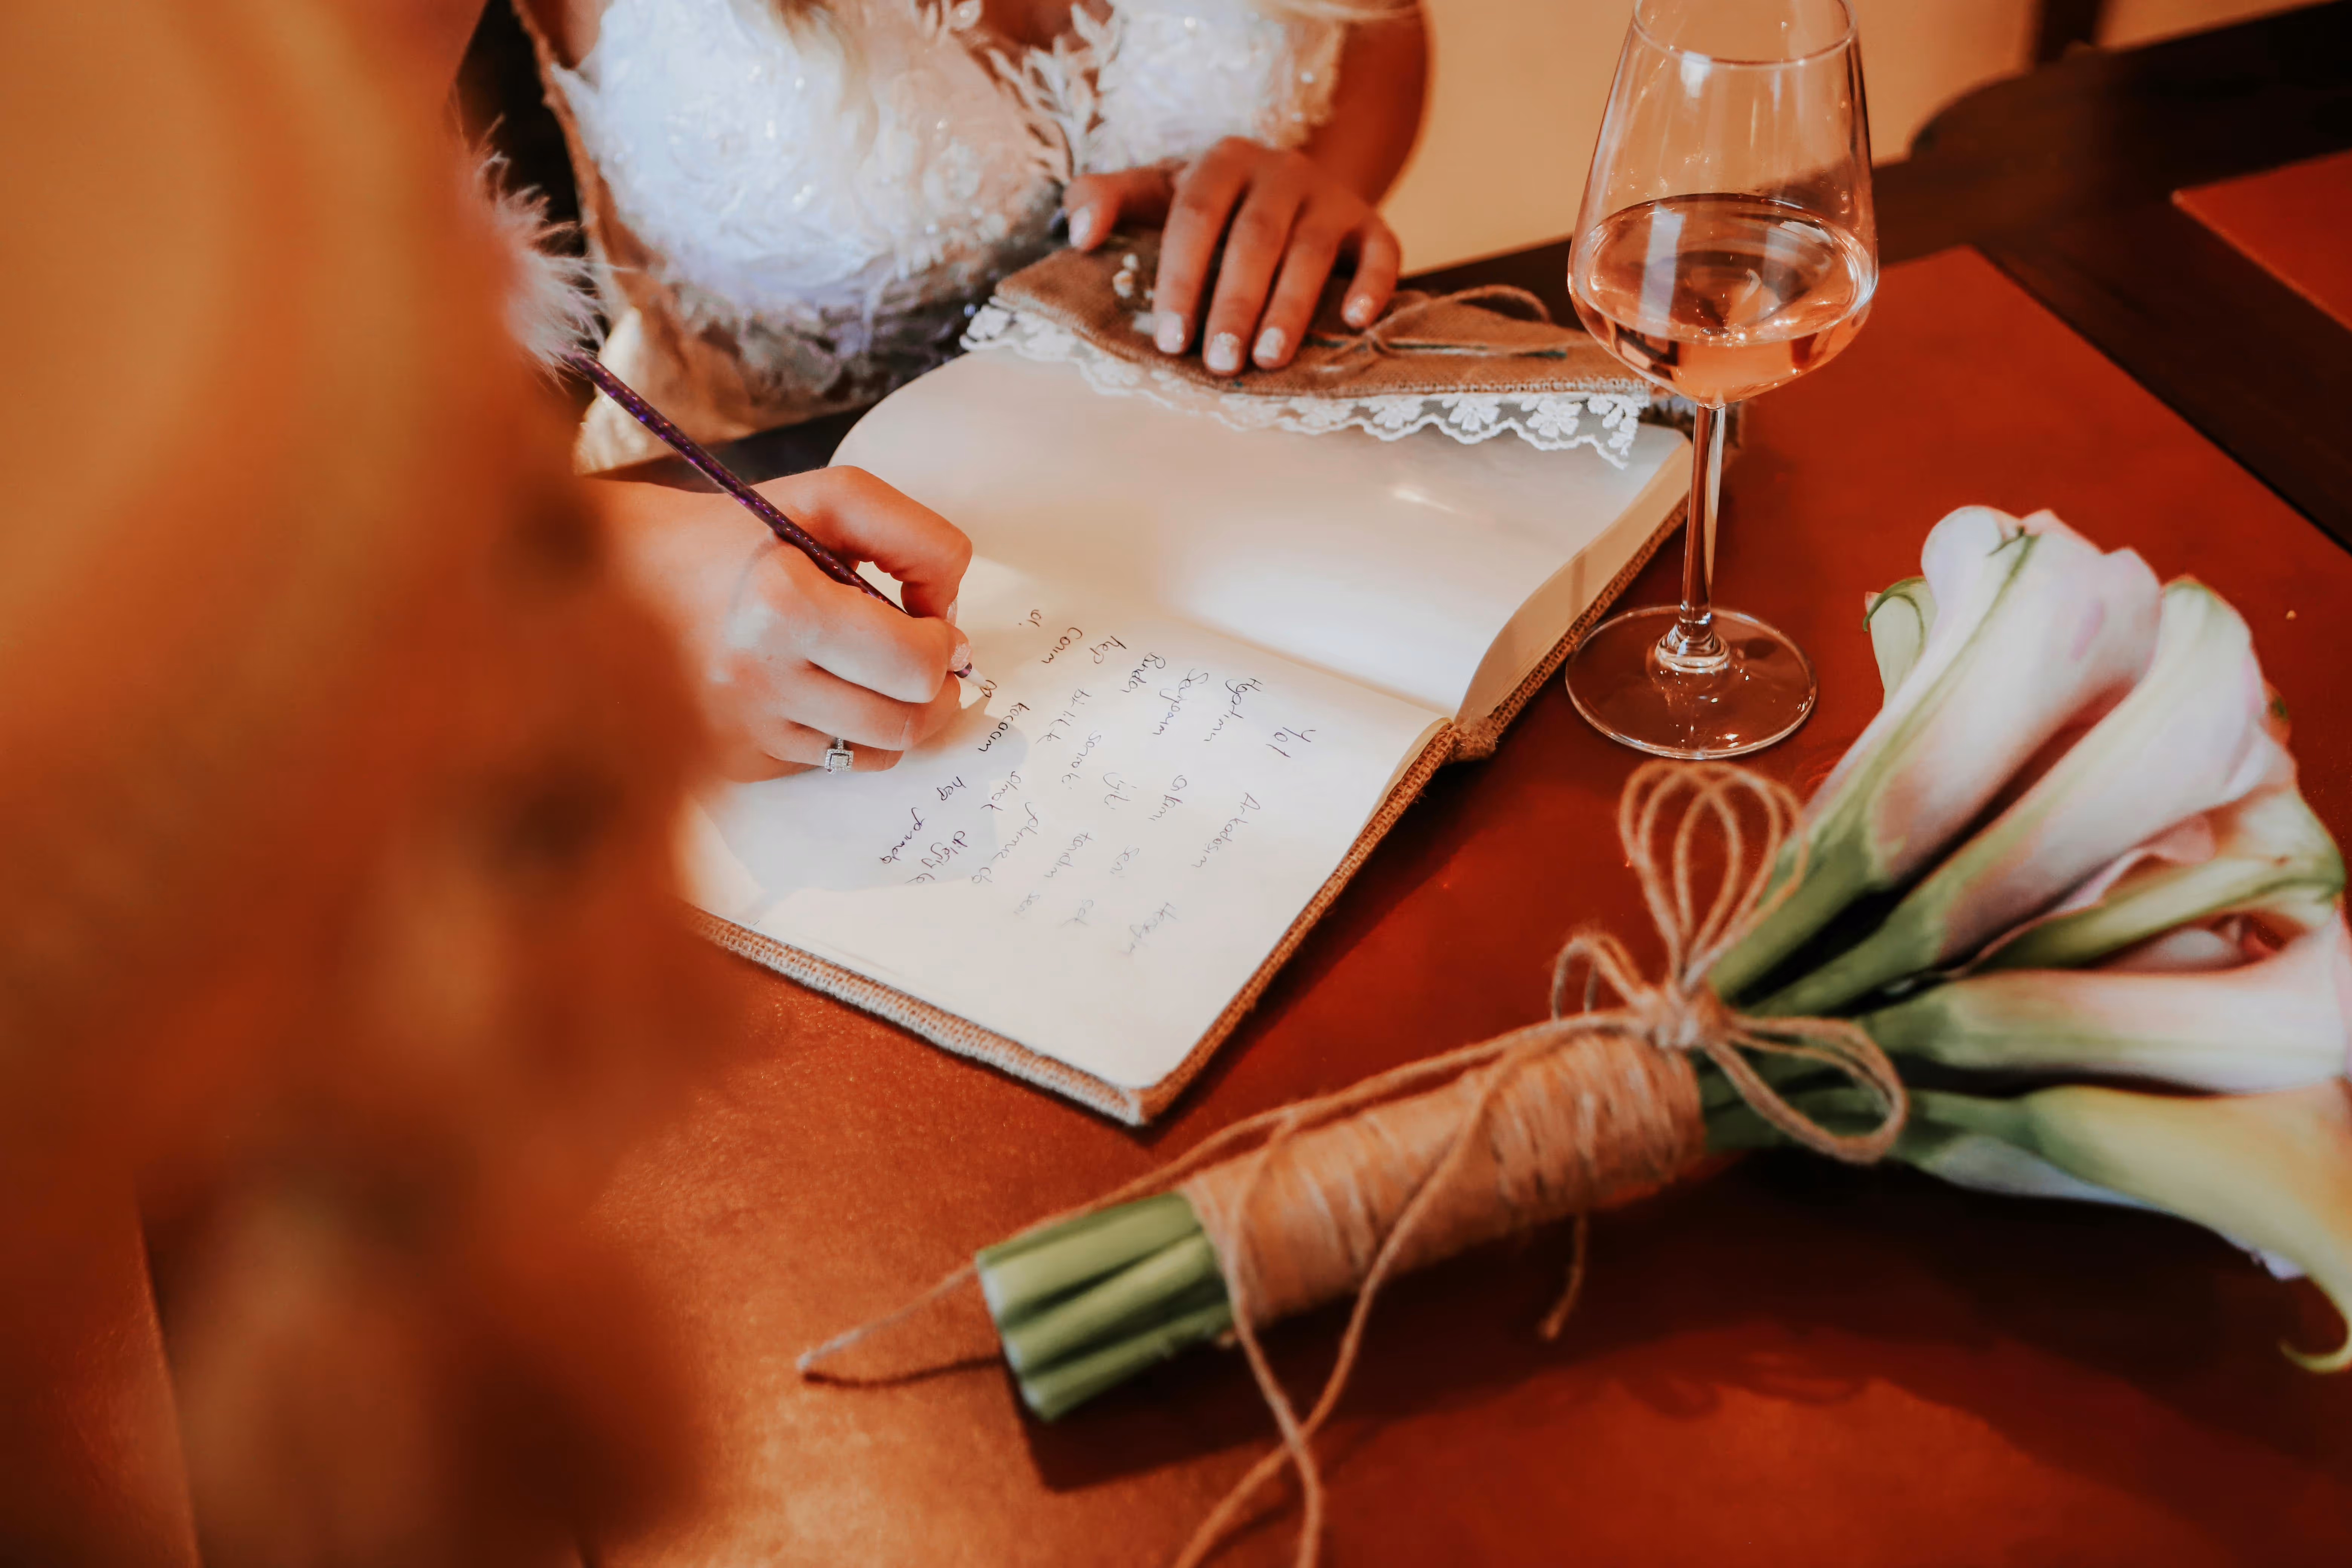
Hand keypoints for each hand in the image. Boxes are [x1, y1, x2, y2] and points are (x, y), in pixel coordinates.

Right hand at [595, 467, 972, 780]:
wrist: (627, 576)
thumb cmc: (741, 536)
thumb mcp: (831, 499)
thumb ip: (915, 540)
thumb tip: (948, 617)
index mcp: (781, 606)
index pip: (917, 660)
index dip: (943, 636)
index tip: (923, 611)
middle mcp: (758, 678)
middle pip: (907, 718)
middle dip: (935, 685)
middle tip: (924, 650)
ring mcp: (746, 729)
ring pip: (879, 753)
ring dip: (901, 713)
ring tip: (882, 671)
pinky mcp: (738, 761)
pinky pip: (835, 765)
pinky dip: (849, 732)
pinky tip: (826, 691)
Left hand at [1064, 137, 1402, 374]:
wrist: (1290, 187)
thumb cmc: (1209, 205)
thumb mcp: (1153, 192)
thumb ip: (1103, 200)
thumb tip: (1077, 235)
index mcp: (1222, 161)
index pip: (1195, 216)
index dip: (1181, 278)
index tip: (1169, 339)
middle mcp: (1280, 171)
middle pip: (1256, 239)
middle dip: (1235, 304)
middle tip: (1217, 363)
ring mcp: (1330, 197)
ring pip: (1311, 252)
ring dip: (1290, 309)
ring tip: (1267, 361)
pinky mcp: (1371, 223)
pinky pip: (1381, 252)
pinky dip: (1372, 286)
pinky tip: (1353, 323)